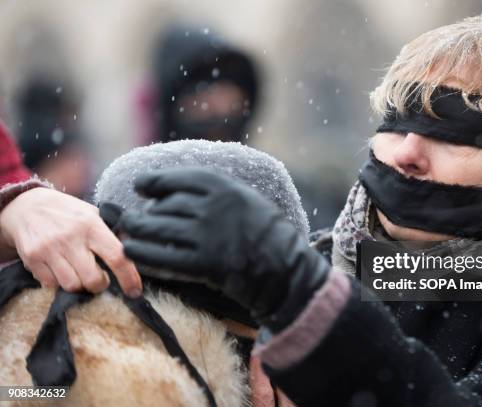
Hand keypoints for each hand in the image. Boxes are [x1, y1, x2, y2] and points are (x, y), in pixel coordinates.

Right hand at [0, 187, 141, 296]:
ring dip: (79, 286)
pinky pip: (50, 285)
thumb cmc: (68, 213)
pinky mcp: (32, 258)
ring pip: (71, 286)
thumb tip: (135, 251)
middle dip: (99, 285)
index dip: (129, 277)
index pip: (116, 256)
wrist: (26, 205)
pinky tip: (60, 270)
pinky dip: (58, 283)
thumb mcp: (92, 214)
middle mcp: (71, 238)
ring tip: (79, 273)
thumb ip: (111, 233)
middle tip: (99, 279)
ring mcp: (49, 249)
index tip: (134, 291)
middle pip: (92, 279)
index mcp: (91, 225)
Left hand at [121, 168, 328, 330]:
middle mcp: (214, 208)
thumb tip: (172, 193)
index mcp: (226, 188)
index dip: (156, 180)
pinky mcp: (204, 264)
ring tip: (128, 232)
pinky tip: (131, 252)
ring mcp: (208, 236)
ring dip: (138, 230)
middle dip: (146, 212)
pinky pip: (164, 258)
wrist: (285, 268)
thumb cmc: (266, 233)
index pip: (181, 179)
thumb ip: (216, 193)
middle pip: (166, 205)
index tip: (141, 185)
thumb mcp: (246, 199)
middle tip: (133, 217)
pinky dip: (143, 254)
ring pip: (159, 228)